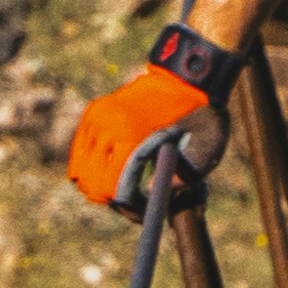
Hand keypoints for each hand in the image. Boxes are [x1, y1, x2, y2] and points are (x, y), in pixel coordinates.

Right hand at [56, 25, 239, 213]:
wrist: (187, 73)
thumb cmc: (202, 111)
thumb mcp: (207, 146)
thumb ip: (185, 178)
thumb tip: (155, 196)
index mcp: (132, 135)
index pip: (114, 189)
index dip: (129, 209)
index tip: (147, 214)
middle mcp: (107, 125)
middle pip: (93, 184)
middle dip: (114, 202)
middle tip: (136, 206)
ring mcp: (97, 117)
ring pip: (81, 172)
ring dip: (101, 186)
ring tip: (128, 187)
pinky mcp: (94, 113)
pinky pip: (80, 154)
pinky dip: (92, 169)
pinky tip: (114, 170)